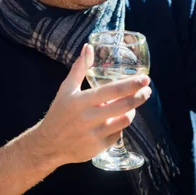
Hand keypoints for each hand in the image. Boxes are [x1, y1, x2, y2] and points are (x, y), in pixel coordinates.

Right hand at [34, 44, 151, 166]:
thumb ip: (79, 68)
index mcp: (82, 101)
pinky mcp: (99, 147)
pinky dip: (120, 125)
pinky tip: (117, 119)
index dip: (132, 84)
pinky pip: (118, 134)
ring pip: (124, 120)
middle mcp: (89, 118)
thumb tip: (88, 47)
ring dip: (132, 111)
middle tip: (147, 90)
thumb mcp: (66, 89)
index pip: (113, 91)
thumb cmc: (59, 113)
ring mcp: (95, 134)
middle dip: (140, 96)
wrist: (48, 145)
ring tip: (132, 104)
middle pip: (124, 106)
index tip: (145, 79)